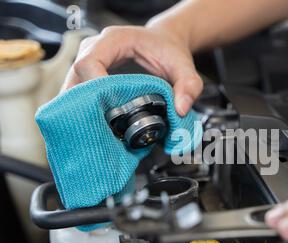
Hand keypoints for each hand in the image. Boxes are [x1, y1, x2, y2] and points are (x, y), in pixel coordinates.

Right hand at [62, 24, 202, 115]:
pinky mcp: (89, 74)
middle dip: (83, 105)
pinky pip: (78, 92)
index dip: (94, 88)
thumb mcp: (184, 66)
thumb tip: (181, 109)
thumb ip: (189, 85)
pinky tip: (95, 125)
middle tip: (97, 129)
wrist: (164, 42)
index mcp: (114, 40)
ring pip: (72, 87)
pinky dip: (84, 109)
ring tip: (94, 131)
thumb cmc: (169, 50)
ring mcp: (89, 61)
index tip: (107, 109)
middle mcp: (95, 48)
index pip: (89, 63)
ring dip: (80, 110)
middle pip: (75, 77)